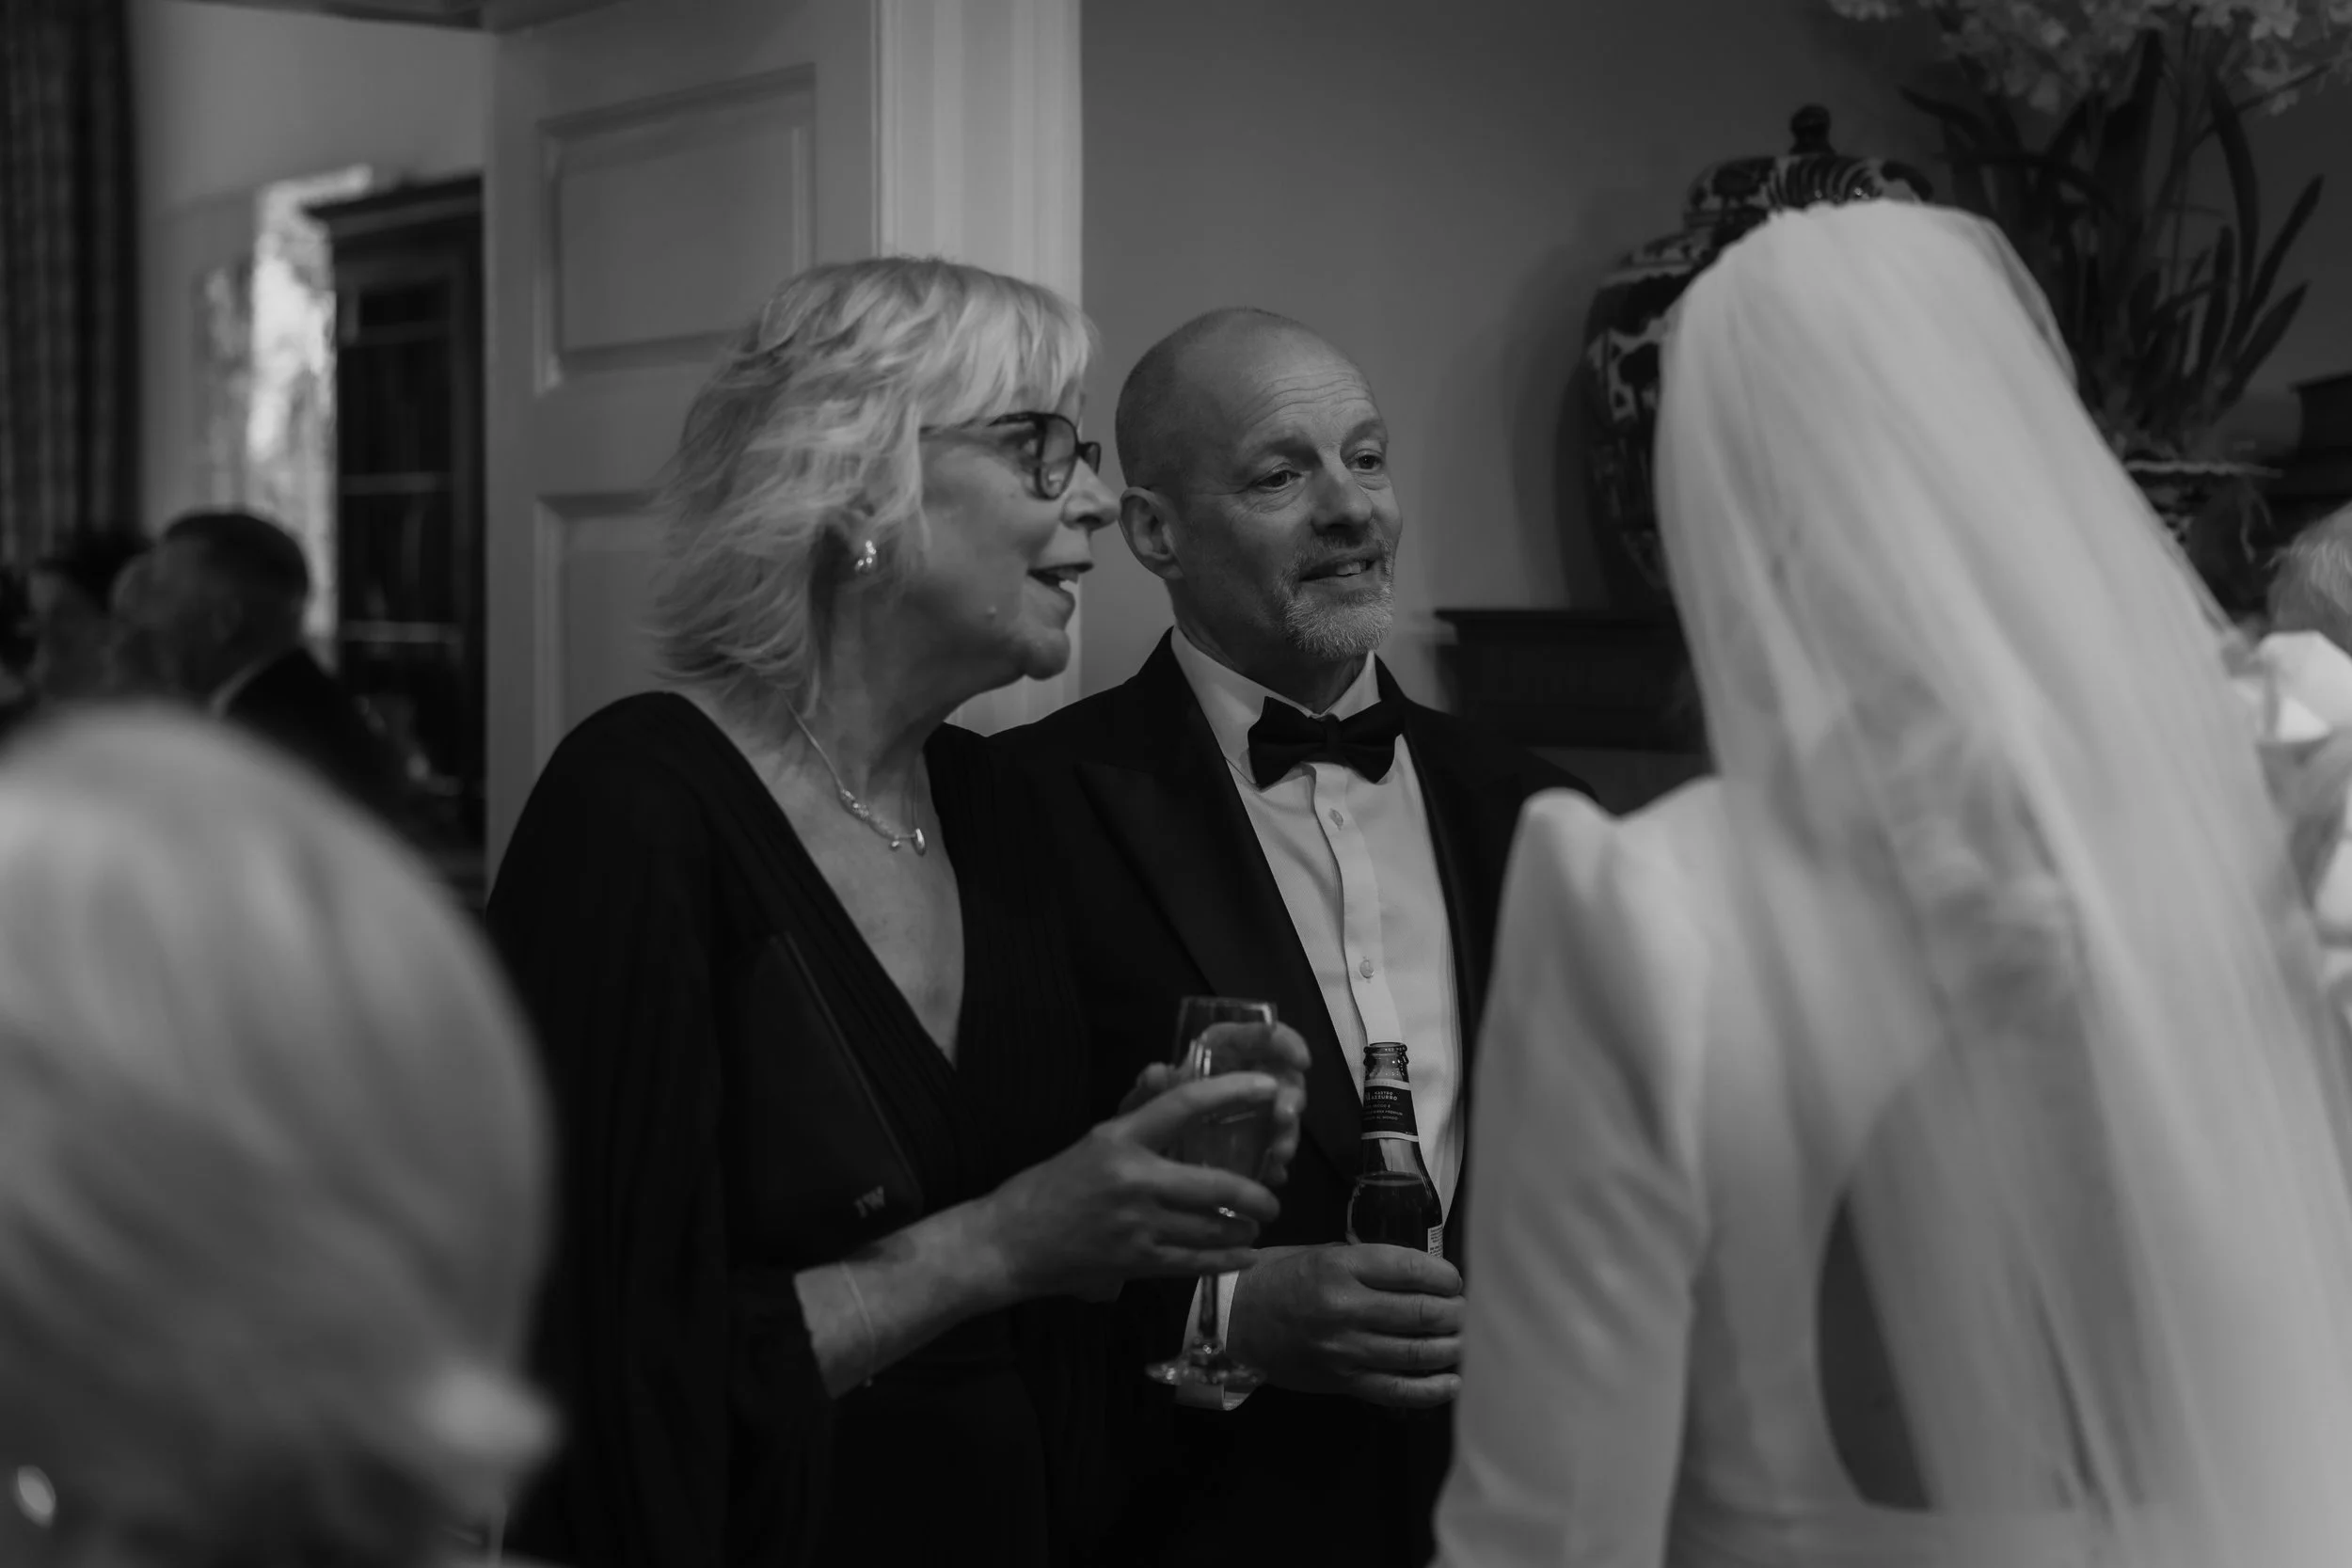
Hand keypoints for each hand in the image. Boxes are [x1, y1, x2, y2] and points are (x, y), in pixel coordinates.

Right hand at [973, 1072, 1285, 1302]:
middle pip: (1215, 1185)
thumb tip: (1168, 1073)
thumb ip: (1137, 1114)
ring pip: (1211, 1228)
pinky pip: (1195, 1262)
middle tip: (1271, 1196)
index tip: (1267, 1088)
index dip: (1231, 1092)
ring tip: (1255, 1224)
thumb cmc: (1051, 1186)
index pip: (1184, 1105)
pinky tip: (1244, 1254)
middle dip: (1255, 1194)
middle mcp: (1133, 1180)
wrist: (1011, 1242)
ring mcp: (1137, 1226)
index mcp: (1119, 1139)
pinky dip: (1226, 1259)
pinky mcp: (1136, 1263)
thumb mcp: (1094, 1140)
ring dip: (1243, 1228)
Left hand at [1116, 1021, 1309, 1187]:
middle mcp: (1242, 1079)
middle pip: (1281, 1077)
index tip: (1302, 1060)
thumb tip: (1156, 1072)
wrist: (1139, 1164)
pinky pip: (1274, 1148)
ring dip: (1287, 1133)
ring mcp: (1252, 1113)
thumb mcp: (1141, 1106)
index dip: (1283, 1041)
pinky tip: (1274, 1174)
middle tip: (1286, 1116)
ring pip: (1283, 1114)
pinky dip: (1275, 1161)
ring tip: (1279, 1156)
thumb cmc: (1143, 1122)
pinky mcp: (1255, 1145)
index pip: (1254, 1037)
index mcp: (1218, 1057)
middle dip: (1291, 1095)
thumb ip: (1147, 1090)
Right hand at [1225, 1243, 1462, 1409]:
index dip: (1445, 1277)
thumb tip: (1422, 1275)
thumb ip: (1369, 1263)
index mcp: (1341, 1266)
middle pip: (1421, 1313)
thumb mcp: (1322, 1254)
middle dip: (1455, 1313)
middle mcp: (1345, 1307)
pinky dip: (1430, 1390)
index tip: (1455, 1281)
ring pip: (1415, 1352)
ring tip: (1464, 1342)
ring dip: (1451, 1348)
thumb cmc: (1280, 1278)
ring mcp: (1344, 1349)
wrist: (1235, 1319)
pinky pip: (1395, 1390)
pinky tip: (1452, 1383)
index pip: (1411, 1270)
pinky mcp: (1342, 1381)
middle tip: (1465, 1312)